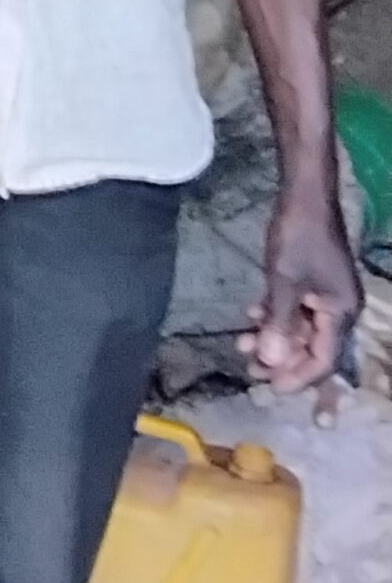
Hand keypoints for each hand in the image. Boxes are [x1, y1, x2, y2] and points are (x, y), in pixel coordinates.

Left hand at [244, 193, 360, 394]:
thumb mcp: (284, 283)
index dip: (296, 376)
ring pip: (300, 328)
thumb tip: (271, 364)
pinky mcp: (313, 281)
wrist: (305, 195)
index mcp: (342, 313)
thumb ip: (279, 325)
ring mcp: (326, 294)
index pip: (323, 360)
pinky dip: (274, 314)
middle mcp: (339, 309)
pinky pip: (295, 308)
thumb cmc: (298, 238)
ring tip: (240, 343)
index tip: (268, 386)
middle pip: (311, 347)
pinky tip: (250, 315)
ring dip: (272, 336)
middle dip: (280, 358)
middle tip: (248, 366)